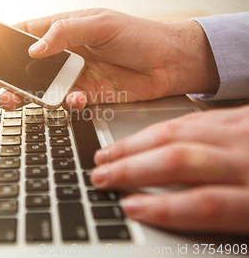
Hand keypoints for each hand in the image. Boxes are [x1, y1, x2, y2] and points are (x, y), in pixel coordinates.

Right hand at [0, 8, 218, 109]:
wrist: (171, 63)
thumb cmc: (139, 35)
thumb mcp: (101, 24)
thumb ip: (65, 32)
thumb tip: (34, 49)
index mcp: (64, 30)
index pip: (27, 34)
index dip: (7, 44)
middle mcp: (65, 55)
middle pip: (26, 67)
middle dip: (8, 77)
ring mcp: (73, 76)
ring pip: (40, 88)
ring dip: (26, 96)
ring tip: (15, 100)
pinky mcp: (86, 96)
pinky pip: (65, 103)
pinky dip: (65, 104)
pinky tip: (74, 100)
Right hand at [92, 105, 248, 233]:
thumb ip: (223, 216)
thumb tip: (165, 220)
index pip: (207, 205)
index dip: (163, 208)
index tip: (130, 208)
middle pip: (180, 161)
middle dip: (132, 170)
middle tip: (101, 178)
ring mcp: (245, 130)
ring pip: (178, 133)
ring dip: (135, 145)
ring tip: (108, 156)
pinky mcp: (242, 115)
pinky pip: (190, 118)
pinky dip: (158, 129)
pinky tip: (139, 137)